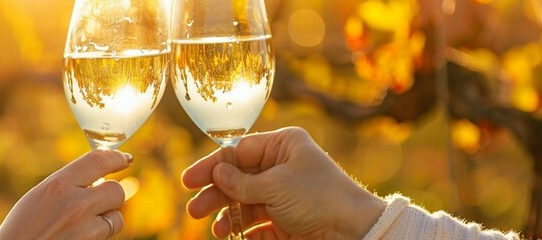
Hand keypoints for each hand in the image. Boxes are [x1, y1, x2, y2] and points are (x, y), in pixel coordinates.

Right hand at [0, 150, 132, 238]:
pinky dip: (100, 234)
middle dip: (110, 194)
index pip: (99, 161)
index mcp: (58, 186)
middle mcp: (75, 206)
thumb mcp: (40, 197)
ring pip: (117, 217)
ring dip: (107, 218)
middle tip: (98, 200)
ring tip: (84, 223)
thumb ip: (68, 184)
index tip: (124, 159)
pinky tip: (81, 235)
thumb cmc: (22, 229)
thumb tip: (98, 175)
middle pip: (116, 191)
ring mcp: (85, 230)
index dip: (116, 158)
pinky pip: (108, 235)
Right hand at [181, 127, 386, 238]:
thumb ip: (240, 182)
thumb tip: (216, 174)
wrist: (352, 231)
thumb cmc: (318, 198)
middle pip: (238, 179)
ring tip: (217, 230)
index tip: (189, 181)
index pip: (238, 152)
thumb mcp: (274, 186)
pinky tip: (236, 237)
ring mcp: (285, 195)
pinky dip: (246, 231)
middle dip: (216, 195)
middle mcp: (283, 167)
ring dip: (228, 216)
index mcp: (283, 146)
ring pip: (246, 203)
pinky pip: (259, 225)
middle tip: (195, 210)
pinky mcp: (289, 221)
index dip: (212, 167)